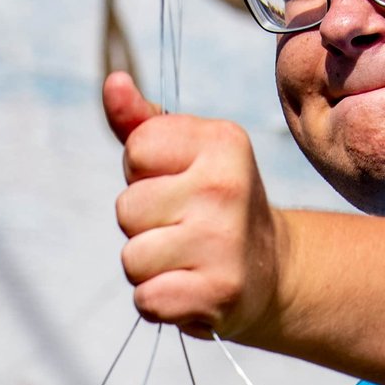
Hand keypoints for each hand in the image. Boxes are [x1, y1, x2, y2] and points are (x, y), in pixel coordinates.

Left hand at [105, 73, 283, 339]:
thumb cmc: (213, 206)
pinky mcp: (218, 292)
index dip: (143, 173)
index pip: (136, 150)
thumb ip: (142, 122)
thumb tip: (112, 82)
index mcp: (222, 142)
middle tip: (185, 229)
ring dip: (149, 267)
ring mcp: (224, 242)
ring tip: (186, 260)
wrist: (271, 271)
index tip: (178, 185)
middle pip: (127, 209)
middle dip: (144, 225)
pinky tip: (189, 289)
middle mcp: (226, 187)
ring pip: (132, 258)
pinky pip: (146, 299)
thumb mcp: (186, 154)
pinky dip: (159, 301)